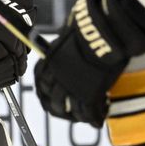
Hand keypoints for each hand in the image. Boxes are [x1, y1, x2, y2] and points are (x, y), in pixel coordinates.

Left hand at [34, 0, 143, 126]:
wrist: (103, 31)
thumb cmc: (86, 27)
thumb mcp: (68, 34)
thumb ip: (63, 48)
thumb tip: (62, 48)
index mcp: (49, 62)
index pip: (40, 82)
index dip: (43, 93)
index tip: (48, 98)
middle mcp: (57, 77)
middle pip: (54, 101)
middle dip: (60, 109)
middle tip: (68, 112)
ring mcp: (72, 88)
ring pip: (71, 111)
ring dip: (77, 116)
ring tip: (86, 116)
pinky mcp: (90, 95)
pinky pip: (89, 113)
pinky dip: (94, 118)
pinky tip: (99, 118)